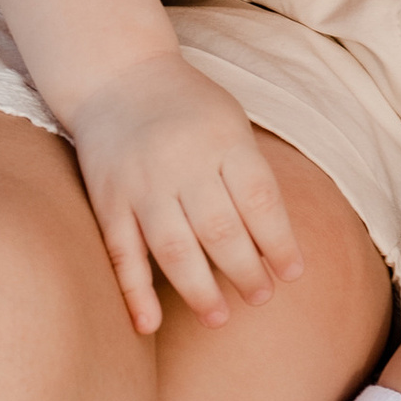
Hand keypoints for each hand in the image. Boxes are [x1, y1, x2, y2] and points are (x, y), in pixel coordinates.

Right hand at [60, 48, 303, 334]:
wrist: (116, 75)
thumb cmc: (188, 108)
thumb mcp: (230, 125)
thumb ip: (250, 177)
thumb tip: (273, 248)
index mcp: (222, 139)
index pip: (259, 199)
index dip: (279, 242)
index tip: (293, 274)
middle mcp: (181, 162)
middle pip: (220, 230)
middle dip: (245, 272)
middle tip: (261, 298)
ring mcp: (140, 183)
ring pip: (173, 248)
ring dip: (198, 290)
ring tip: (220, 317)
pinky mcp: (107, 201)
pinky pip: (121, 253)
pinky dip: (134, 292)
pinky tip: (149, 325)